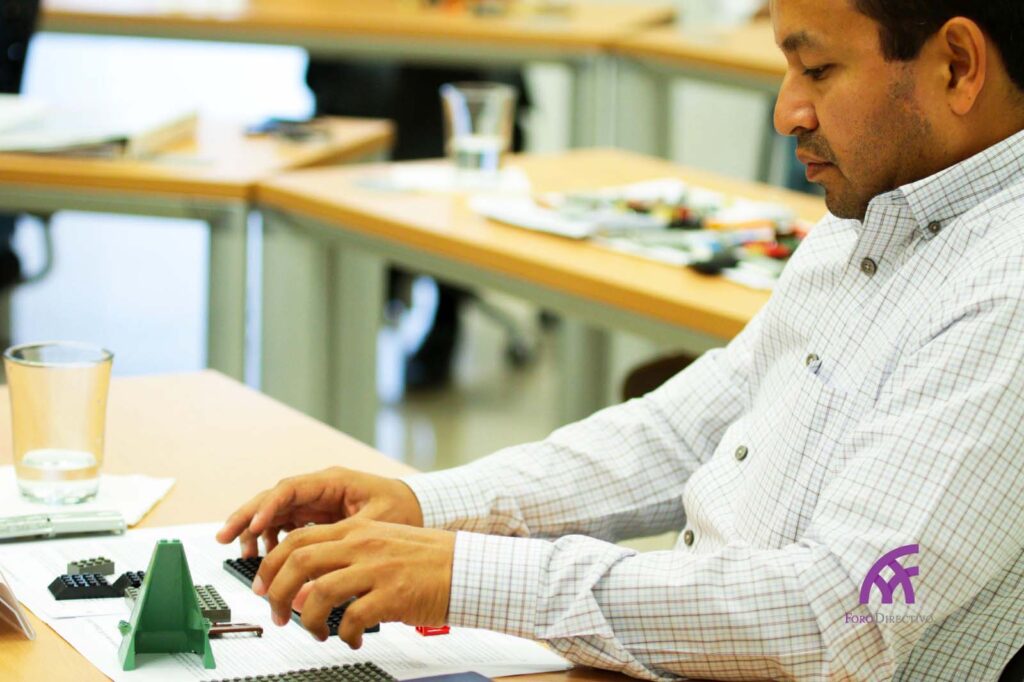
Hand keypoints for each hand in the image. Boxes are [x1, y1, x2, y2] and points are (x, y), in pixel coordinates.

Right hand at [215, 467, 423, 555]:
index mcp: (333, 481)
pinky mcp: (315, 517)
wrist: (419, 508)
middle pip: (273, 498)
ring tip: (244, 556)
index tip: (253, 527)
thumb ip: (343, 542)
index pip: (290, 489)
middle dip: (246, 517)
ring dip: (255, 532)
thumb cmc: (403, 511)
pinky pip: (284, 525)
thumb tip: (312, 572)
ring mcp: (315, 502)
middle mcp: (319, 489)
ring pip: (274, 512)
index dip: (268, 508)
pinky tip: (266, 557)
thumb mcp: (377, 523)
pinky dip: (271, 540)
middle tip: (223, 537)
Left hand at [253, 516, 454, 647]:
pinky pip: (352, 618)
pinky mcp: (393, 595)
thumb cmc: (428, 560)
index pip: (299, 540)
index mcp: (358, 530)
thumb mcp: (382, 544)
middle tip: (278, 614)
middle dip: (277, 592)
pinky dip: (344, 634)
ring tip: (318, 632)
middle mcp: (364, 544)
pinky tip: (353, 639)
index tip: (263, 586)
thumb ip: (345, 557)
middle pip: (299, 562)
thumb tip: (305, 586)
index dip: (272, 565)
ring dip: (308, 619)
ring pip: (318, 592)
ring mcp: (378, 569)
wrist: (469, 568)